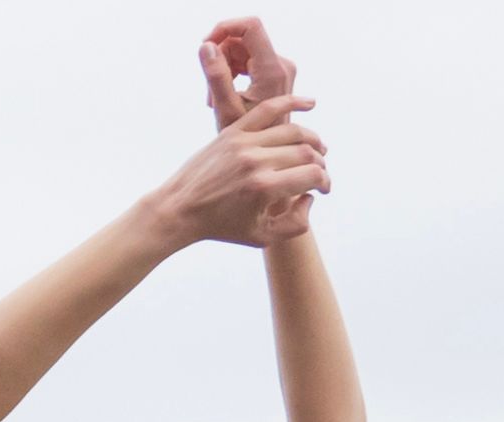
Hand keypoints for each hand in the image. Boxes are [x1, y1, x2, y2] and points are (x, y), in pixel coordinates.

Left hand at [150, 78, 330, 250]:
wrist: (179, 210)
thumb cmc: (221, 227)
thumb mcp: (262, 238)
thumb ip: (296, 224)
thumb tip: (309, 196)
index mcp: (264, 189)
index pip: (312, 176)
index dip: (325, 182)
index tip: (323, 189)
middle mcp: (255, 162)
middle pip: (306, 153)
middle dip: (320, 164)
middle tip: (318, 173)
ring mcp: (243, 143)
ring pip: (292, 131)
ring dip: (312, 140)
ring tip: (318, 150)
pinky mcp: (231, 132)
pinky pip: (266, 109)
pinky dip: (291, 102)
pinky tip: (311, 103)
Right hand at [198, 16, 301, 129]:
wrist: (269, 155)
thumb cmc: (248, 140)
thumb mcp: (226, 109)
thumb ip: (216, 76)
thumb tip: (205, 46)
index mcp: (272, 70)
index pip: (250, 27)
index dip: (225, 28)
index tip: (205, 46)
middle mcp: (281, 65)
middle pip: (242, 39)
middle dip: (220, 57)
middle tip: (211, 89)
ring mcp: (279, 69)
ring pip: (242, 49)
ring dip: (224, 68)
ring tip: (217, 98)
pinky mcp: (274, 74)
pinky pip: (247, 60)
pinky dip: (232, 72)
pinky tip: (226, 95)